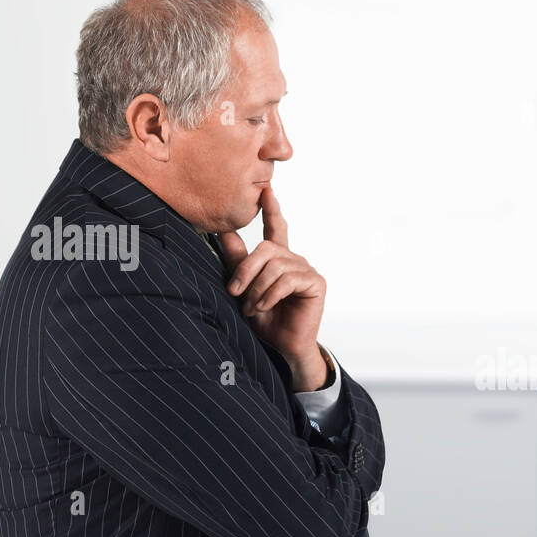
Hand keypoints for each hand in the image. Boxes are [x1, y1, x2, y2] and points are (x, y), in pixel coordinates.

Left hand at [218, 185, 325, 380]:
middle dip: (246, 270)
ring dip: (257, 288)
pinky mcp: (315, 283)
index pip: (276, 228)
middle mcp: (294, 260)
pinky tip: (265, 307)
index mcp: (279, 259)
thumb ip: (236, 260)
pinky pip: (287, 279)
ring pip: (274, 265)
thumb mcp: (243, 287)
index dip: (271, 209)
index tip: (267, 190)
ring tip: (251, 307)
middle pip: (266, 248)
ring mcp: (307, 270)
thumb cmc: (264, 320)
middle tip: (234, 292)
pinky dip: (270, 294)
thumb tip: (221, 230)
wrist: (281, 347)